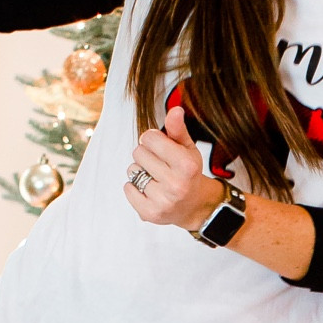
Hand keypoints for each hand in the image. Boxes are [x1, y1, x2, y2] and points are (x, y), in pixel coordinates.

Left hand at [124, 105, 223, 230]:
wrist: (195, 206)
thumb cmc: (188, 173)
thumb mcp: (187, 148)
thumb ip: (178, 129)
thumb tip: (175, 110)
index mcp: (186, 166)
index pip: (150, 137)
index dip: (152, 139)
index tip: (160, 147)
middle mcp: (176, 184)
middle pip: (138, 153)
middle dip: (146, 155)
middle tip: (159, 164)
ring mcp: (162, 201)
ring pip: (132, 170)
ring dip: (140, 171)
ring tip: (156, 178)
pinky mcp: (150, 213)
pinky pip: (127, 188)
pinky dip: (133, 187)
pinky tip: (148, 189)